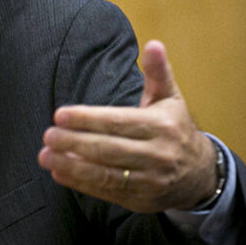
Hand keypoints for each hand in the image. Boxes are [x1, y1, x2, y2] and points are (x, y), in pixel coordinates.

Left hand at [37, 40, 217, 212]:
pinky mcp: (141, 201)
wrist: (200, 175)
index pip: (118, 122)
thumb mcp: (170, 99)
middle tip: (47, 135)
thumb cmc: (175, 129)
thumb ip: (158, 72)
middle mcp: (157, 155)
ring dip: (71, 166)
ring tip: (45, 155)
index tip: (59, 115)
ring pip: (105, 174)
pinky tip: (59, 172)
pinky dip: (81, 183)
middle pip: (108, 149)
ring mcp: (150, 181)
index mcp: (162, 126)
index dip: (87, 119)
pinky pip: (107, 192)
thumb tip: (154, 43)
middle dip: (74, 143)